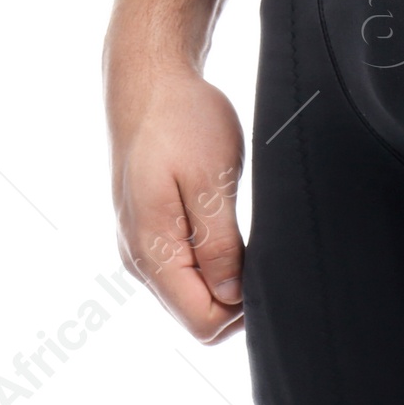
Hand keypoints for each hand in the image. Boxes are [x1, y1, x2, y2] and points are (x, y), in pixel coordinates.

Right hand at [107, 61, 245, 342]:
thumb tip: (230, 296)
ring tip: (245, 233)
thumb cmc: (181, 120)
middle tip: (262, 250)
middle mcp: (140, 259)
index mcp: (152, 250)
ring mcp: (142, 248)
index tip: (264, 271)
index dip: (242, 310)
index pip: (202, 323)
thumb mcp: (210, 180)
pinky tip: (231, 230)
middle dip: (237, 298)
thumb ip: (218, 244)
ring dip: (227, 280)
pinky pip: (187, 272)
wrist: (148, 81)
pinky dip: (215, 264)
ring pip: (194, 297)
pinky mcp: (151, 234)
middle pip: (198, 317)